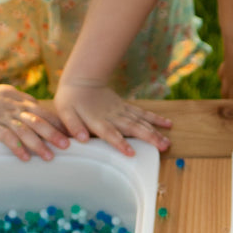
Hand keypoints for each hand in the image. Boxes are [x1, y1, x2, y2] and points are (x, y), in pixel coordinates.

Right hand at [0, 84, 70, 160]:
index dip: (58, 124)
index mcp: (21, 102)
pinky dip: (17, 147)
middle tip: (67, 146)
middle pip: (38, 122)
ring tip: (49, 157)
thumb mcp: (9, 93)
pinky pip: (6, 137)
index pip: (44, 113)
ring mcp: (3, 118)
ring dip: (38, 144)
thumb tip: (37, 106)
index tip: (70, 134)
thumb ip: (23, 100)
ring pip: (25, 131)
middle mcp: (15, 110)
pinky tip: (25, 158)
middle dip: (54, 134)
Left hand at [53, 78, 171, 155]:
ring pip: (141, 122)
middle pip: (133, 128)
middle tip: (162, 147)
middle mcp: (113, 116)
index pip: (110, 133)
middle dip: (149, 138)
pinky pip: (143, 114)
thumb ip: (73, 125)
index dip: (120, 142)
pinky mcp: (126, 107)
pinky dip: (155, 119)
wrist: (82, 80)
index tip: (131, 152)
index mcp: (98, 120)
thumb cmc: (71, 99)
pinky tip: (167, 124)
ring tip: (167, 142)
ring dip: (155, 132)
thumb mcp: (65, 112)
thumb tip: (82, 138)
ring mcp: (121, 111)